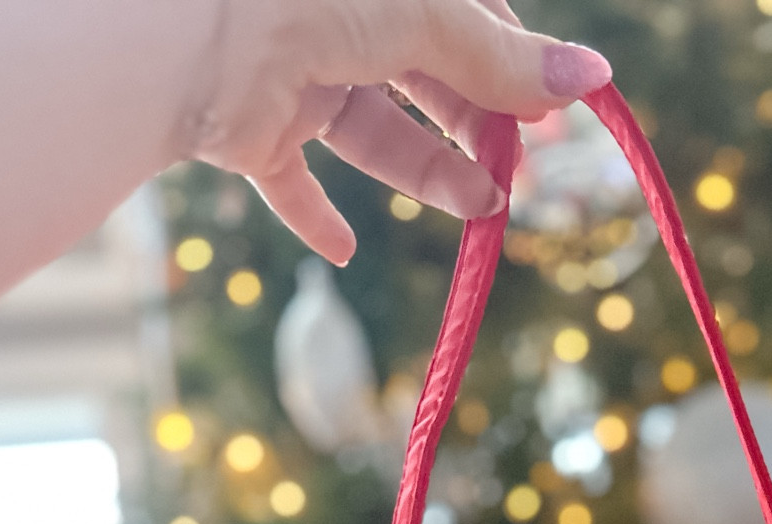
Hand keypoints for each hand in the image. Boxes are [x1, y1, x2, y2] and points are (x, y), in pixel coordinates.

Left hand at [191, 0, 610, 262]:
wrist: (178, 33)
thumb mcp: (422, 18)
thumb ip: (500, 57)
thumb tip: (593, 78)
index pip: (464, 17)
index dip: (510, 65)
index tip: (551, 116)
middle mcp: (336, 18)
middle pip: (424, 79)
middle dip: (477, 126)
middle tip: (524, 173)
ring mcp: (292, 73)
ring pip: (373, 133)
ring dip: (429, 175)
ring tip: (482, 210)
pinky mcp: (250, 129)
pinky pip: (290, 181)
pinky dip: (317, 219)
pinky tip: (345, 252)